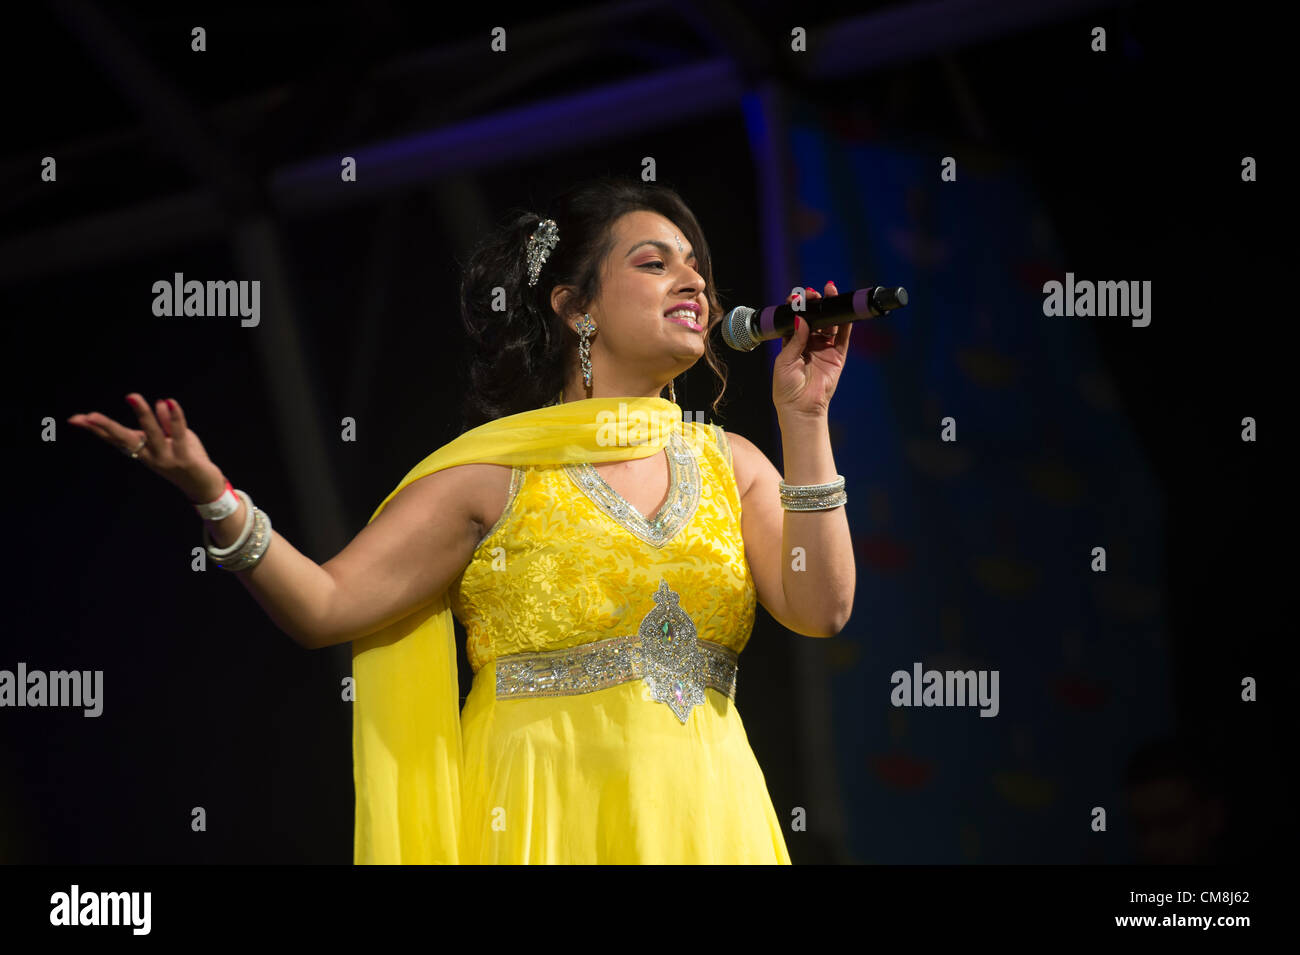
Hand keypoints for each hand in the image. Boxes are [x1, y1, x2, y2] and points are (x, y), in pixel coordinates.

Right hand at [67, 394, 226, 503]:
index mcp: (141, 451)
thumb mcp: (170, 439)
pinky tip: (170, 402)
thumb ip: (164, 423)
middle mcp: (149, 456)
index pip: (114, 438)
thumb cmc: (185, 458)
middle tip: (89, 415)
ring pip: (152, 434)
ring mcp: (166, 458)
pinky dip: (175, 417)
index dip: (96, 428)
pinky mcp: (184, 458)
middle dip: (106, 427)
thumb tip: (160, 402)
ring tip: (132, 396)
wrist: (205, 487)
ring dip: (143, 414)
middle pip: (124, 439)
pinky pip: (178, 433)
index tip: (75, 419)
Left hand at [773, 280, 850, 418]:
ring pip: (830, 325)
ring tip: (830, 293)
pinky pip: (843, 337)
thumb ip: (795, 340)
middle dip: (815, 305)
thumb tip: (802, 319)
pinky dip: (845, 323)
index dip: (798, 309)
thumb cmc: (786, 388)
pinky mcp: (837, 357)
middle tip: (815, 293)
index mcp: (792, 344)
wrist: (800, 408)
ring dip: (830, 309)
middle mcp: (809, 345)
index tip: (797, 298)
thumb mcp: (784, 360)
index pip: (797, 321)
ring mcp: (824, 350)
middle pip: (815, 319)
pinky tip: (845, 310)